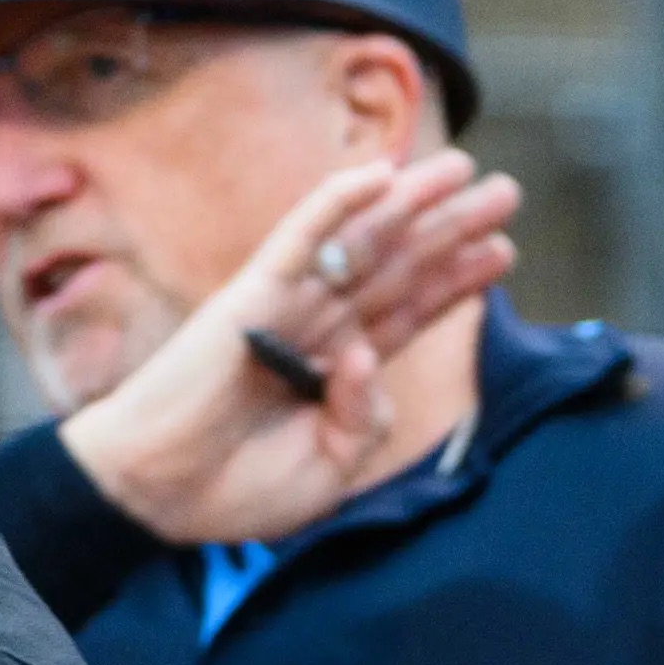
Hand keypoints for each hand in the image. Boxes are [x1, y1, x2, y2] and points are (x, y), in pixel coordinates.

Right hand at [57, 151, 518, 548]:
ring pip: (360, 244)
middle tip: (506, 193)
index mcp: (333, 372)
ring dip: (413, 204)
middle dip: (450, 230)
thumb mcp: (328, 470)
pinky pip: (299, 238)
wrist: (158, 494)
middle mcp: (315, 330)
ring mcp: (284, 308)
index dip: (453, 281)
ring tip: (465, 170)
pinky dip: (335, 204)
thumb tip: (370, 354)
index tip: (500, 251)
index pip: (405, 313)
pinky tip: (379, 176)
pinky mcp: (251, 296)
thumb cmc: (232, 490)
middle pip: (396, 268)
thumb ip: (364, 419)